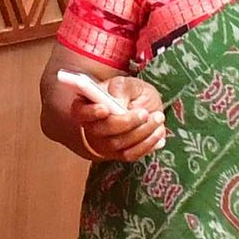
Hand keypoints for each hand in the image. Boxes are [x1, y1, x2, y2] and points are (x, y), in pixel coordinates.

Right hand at [44, 70, 164, 161]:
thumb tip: (117, 100)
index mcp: (87, 105)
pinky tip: (158, 132)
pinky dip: (148, 144)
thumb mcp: (129, 83)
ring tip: (158, 117)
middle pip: (101, 131)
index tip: (105, 108)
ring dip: (142, 132)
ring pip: (118, 144)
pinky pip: (131, 155)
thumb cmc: (131, 93)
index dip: (90, 112)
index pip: (81, 112)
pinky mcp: (118, 155)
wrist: (143, 107)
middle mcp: (91, 127)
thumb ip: (122, 87)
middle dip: (126, 123)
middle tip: (145, 113)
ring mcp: (104, 144)